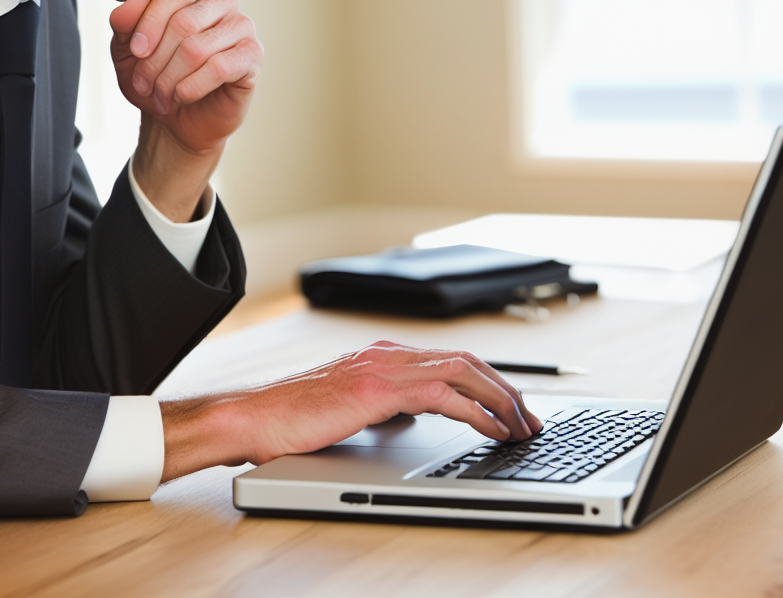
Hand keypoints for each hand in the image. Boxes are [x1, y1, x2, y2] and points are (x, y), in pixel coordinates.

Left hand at [109, 0, 262, 219]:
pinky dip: (197, 83)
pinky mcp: (253, 61)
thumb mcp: (126, 53)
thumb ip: (125, 25)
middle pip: (188, 15)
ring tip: (163, 94)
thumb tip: (127, 4)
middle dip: (159, 54)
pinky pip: (227, 63)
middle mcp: (222, 4)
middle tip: (145, 84)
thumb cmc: (151, 79)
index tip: (133, 52)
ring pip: (206, 41)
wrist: (173, 124)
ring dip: (175, 73)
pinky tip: (184, 97)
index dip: (150, 19)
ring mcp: (242, 31)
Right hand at [159, 341, 544, 481]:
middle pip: (468, 361)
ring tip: (521, 426)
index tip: (511, 407)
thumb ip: (382, 407)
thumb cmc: (292, 421)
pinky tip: (493, 429)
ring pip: (464, 371)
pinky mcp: (379, 388)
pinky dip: (476, 410)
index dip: (488, 382)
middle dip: (506, 389)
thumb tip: (409, 421)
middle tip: (530, 419)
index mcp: (384, 355)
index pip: (452, 360)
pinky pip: (443, 394)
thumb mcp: (349, 410)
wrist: (253, 418)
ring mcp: (385, 366)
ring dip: (500, 398)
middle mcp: (390, 353)